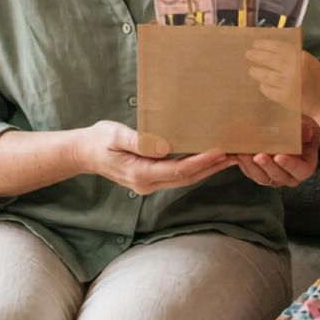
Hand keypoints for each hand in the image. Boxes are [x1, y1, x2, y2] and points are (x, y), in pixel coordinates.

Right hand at [80, 121, 235, 194]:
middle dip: (212, 167)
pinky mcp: (151, 177)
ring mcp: (150, 183)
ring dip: (207, 168)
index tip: (220, 150)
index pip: (178, 170)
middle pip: (187, 178)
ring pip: (184, 178)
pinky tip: (207, 157)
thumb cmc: (99, 140)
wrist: (84, 153)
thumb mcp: (114, 135)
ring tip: (229, 155)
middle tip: (235, 154)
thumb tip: (162, 146)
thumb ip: (137, 141)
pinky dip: (195, 166)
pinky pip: (178, 174)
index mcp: (140, 173)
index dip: (201, 162)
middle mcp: (148, 183)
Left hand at [232, 119, 319, 187]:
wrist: (287, 132)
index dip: (289, 165)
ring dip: (251, 166)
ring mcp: (272, 177)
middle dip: (266, 166)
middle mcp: (288, 176)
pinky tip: (236, 153)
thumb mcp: (305, 128)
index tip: (279, 157)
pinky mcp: (259, 173)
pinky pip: (250, 172)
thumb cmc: (299, 130)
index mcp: (304, 167)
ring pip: (261, 177)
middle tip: (258, 156)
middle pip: (277, 176)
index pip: (300, 170)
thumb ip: (304, 131)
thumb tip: (307, 131)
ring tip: (244, 153)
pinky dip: (242, 163)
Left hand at [246, 41, 319, 118]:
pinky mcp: (285, 98)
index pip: (278, 47)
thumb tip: (274, 49)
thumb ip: (295, 55)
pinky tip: (262, 84)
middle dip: (256, 56)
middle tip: (248, 55)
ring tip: (252, 70)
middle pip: (269, 60)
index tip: (255, 44)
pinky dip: (264, 87)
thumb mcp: (311, 61)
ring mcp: (288, 84)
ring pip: (266, 76)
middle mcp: (293, 69)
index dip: (264, 45)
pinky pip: (268, 90)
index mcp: (301, 57)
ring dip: (256, 72)